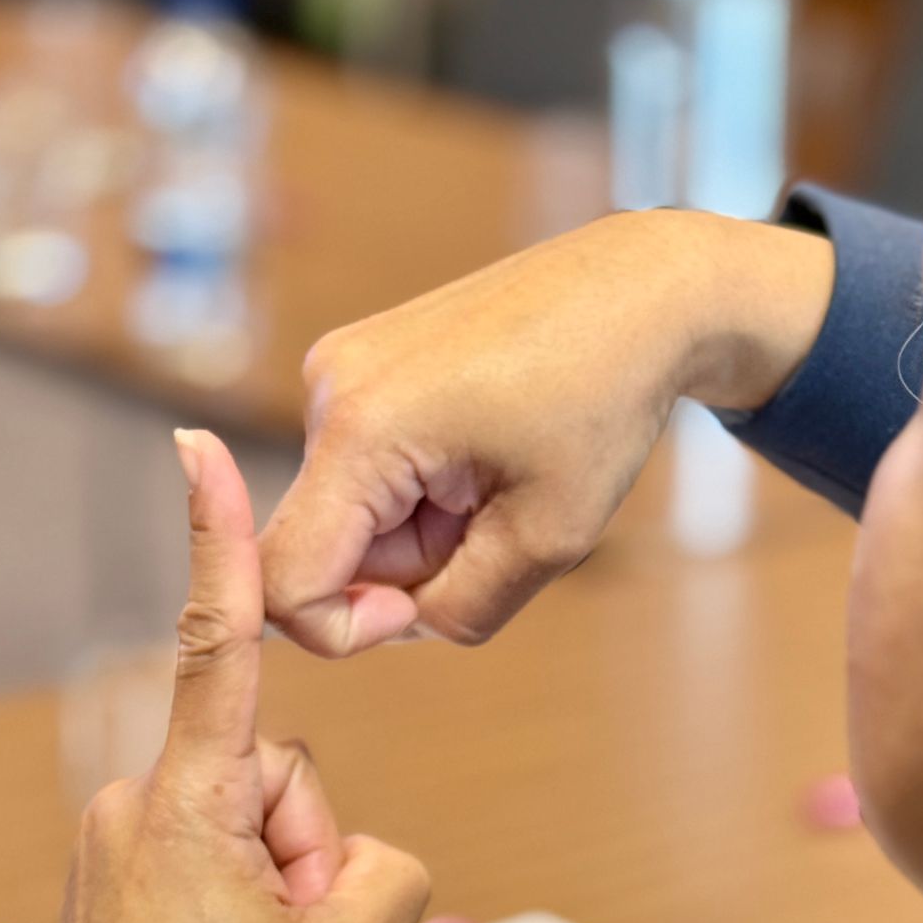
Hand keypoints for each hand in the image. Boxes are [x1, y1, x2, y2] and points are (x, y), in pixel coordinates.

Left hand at [21, 432, 429, 922]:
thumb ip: (389, 871)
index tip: (197, 445)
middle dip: (305, 854)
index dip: (220, 539)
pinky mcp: (111, 873)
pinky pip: (209, 858)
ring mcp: (117, 838)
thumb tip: (353, 856)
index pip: (222, 646)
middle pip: (283, 779)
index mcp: (190, 798)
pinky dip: (235, 903)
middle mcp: (138, 798)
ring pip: (250, 825)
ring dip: (273, 887)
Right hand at [258, 208, 835, 656]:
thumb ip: (458, 609)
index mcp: (362, 428)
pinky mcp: (358, 365)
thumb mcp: (547, 539)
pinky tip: (480, 457)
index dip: (346, 629)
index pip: (286, 582)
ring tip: (493, 481)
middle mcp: (327, 387)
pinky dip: (418, 494)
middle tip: (492, 526)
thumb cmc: (602, 401)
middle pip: (322, 550)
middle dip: (403, 571)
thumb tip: (398, 625)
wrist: (636, 293)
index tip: (424, 609)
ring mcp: (338, 368)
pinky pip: (365, 475)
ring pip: (348, 516)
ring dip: (418, 532)